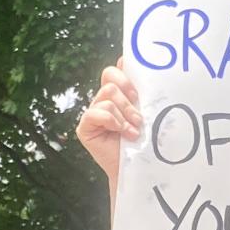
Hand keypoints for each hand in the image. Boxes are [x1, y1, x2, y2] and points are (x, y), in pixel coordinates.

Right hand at [76, 58, 141, 183]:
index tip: (137, 92)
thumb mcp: (144, 113)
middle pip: (110, 81)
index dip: (124, 76)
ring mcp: (92, 113)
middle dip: (128, 98)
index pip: (112, 72)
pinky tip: (123, 134)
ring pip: (107, 97)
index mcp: (116, 96)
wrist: (136, 169)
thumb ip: (138, 92)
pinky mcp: (85, 127)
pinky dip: (112, 121)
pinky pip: (96, 112)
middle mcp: (102, 101)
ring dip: (124, 114)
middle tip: (139, 116)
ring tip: (134, 130)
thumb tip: (125, 60)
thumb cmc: (144, 141)